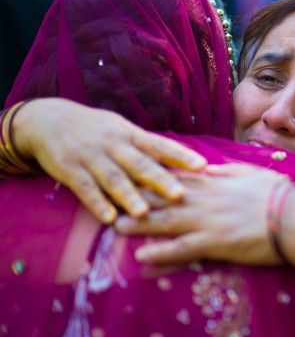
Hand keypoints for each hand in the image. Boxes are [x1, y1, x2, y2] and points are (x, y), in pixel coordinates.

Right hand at [12, 98, 206, 222]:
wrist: (48, 119)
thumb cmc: (97, 130)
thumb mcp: (123, 130)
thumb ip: (148, 147)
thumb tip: (185, 161)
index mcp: (130, 134)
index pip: (160, 145)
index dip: (182, 155)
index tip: (203, 166)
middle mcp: (114, 144)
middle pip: (140, 164)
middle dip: (161, 180)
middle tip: (181, 195)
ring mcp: (91, 156)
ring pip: (113, 178)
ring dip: (129, 196)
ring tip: (144, 213)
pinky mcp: (69, 169)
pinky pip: (84, 188)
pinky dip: (97, 203)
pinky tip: (109, 217)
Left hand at [115, 163, 292, 265]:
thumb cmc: (280, 196)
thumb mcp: (250, 174)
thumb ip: (225, 171)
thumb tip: (206, 166)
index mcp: (214, 182)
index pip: (175, 177)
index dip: (150, 176)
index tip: (129, 173)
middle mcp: (206, 199)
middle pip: (163, 198)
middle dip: (135, 199)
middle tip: (110, 199)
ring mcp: (209, 221)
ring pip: (166, 222)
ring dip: (139, 225)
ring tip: (115, 227)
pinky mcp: (216, 243)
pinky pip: (183, 249)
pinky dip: (162, 253)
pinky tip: (142, 256)